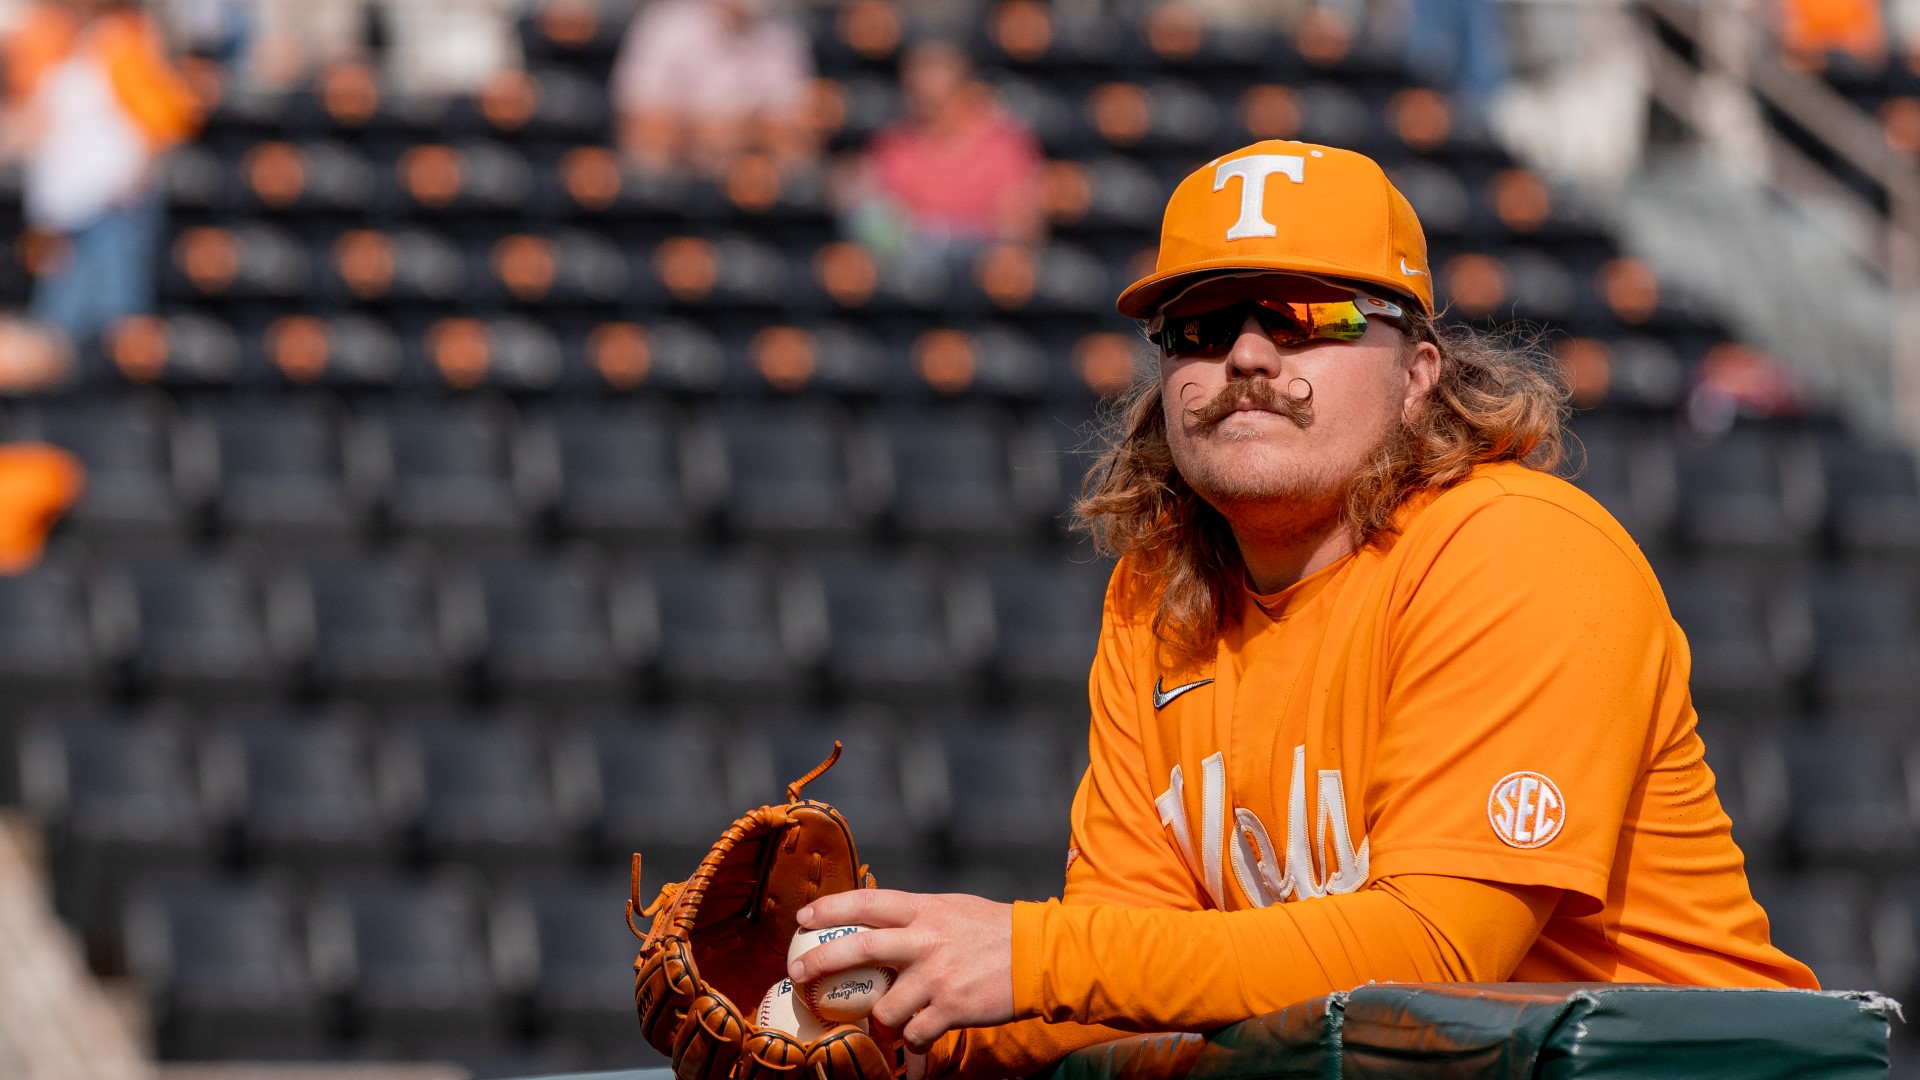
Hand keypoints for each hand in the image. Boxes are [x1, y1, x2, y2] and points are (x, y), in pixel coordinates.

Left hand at [789, 890, 1014, 1051]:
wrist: (1041, 957)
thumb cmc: (997, 932)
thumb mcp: (954, 909)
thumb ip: (918, 916)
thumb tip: (883, 921)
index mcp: (924, 909)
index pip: (866, 901)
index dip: (829, 908)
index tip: (804, 918)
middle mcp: (925, 939)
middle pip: (857, 947)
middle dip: (820, 961)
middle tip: (798, 973)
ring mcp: (935, 975)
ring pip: (883, 1007)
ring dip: (881, 1019)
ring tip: (891, 1020)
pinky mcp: (949, 1008)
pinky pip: (913, 1034)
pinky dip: (912, 1041)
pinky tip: (921, 1040)